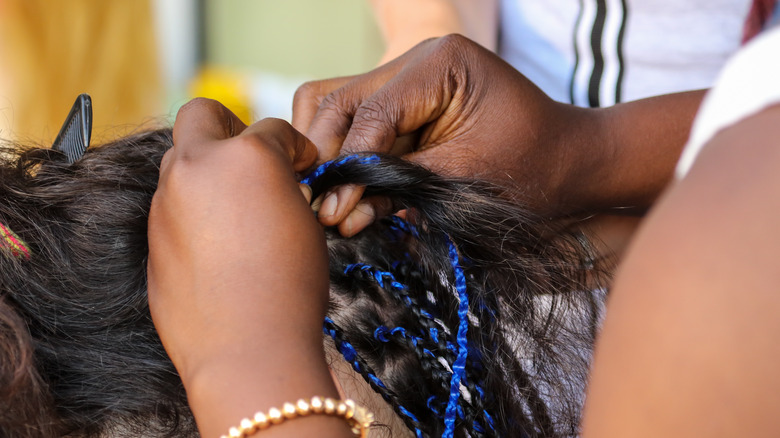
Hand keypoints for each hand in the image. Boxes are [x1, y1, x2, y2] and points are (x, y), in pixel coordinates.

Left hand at [148, 99, 342, 436]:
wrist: (247, 349)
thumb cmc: (290, 288)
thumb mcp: (305, 224)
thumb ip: (283, 186)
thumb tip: (277, 182)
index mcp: (248, 156)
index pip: (274, 129)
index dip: (297, 148)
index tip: (304, 166)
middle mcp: (199, 165)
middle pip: (203, 115)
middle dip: (231, 126)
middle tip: (255, 158)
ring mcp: (167, 199)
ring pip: (183, 160)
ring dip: (210, 169)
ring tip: (238, 208)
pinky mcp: (152, 233)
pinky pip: (173, 203)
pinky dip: (194, 208)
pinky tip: (218, 242)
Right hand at [293, 34, 701, 235]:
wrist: (570, 163)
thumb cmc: (534, 167)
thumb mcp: (465, 179)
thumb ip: (398, 187)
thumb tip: (337, 211)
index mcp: (441, 62)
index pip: (372, 111)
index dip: (348, 164)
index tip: (334, 209)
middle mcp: (417, 60)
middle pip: (339, 100)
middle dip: (329, 158)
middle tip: (323, 209)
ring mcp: (407, 79)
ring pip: (336, 106)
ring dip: (330, 155)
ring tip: (334, 203)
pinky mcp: (405, 104)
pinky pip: (357, 123)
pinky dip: (348, 157)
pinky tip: (351, 193)